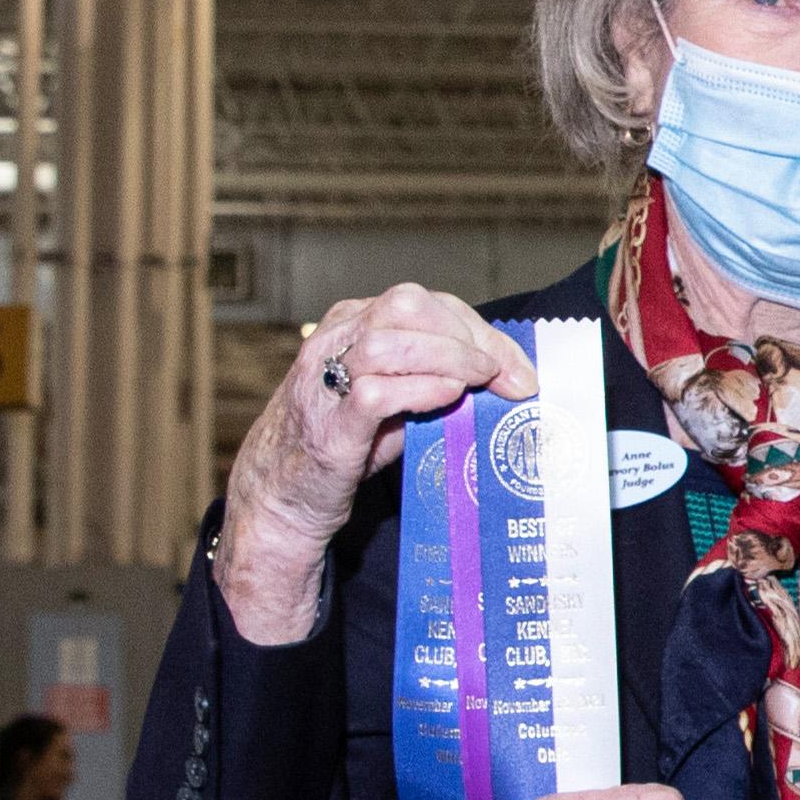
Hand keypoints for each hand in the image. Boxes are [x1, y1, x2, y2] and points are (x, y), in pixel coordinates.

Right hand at [222, 287, 534, 642]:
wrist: (282, 496)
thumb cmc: (346, 443)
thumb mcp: (393, 397)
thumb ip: (433, 375)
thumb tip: (505, 375)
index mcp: (350, 325)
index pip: (422, 303)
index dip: (478, 329)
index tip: (517, 366)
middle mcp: (332, 342)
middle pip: (407, 306)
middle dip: (470, 337)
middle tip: (507, 377)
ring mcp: (324, 381)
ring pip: (390, 340)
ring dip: (451, 358)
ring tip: (483, 384)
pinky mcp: (328, 425)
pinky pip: (376, 391)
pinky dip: (421, 389)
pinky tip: (449, 398)